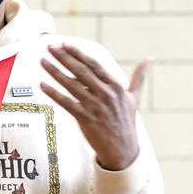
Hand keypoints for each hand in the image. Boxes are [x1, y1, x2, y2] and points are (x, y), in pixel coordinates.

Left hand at [40, 43, 149, 172]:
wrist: (122, 149)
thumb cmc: (126, 122)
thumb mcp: (135, 97)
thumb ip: (139, 77)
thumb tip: (149, 59)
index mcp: (116, 86)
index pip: (94, 65)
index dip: (78, 53)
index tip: (65, 44)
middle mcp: (105, 94)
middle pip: (80, 71)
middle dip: (64, 57)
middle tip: (50, 47)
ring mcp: (95, 106)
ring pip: (71, 85)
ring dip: (55, 72)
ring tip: (42, 61)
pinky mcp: (85, 119)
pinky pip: (66, 103)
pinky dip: (53, 93)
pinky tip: (42, 85)